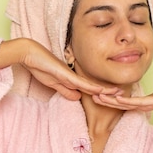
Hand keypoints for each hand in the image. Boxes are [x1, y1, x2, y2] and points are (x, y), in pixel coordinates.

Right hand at [0, 39, 119, 100]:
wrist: (30, 54)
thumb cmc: (40, 67)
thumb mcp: (54, 84)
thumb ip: (65, 90)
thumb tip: (77, 97)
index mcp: (72, 79)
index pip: (89, 88)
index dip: (101, 92)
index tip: (113, 96)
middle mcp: (74, 76)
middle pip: (94, 85)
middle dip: (108, 90)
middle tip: (123, 94)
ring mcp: (71, 74)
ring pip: (91, 84)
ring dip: (105, 90)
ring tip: (118, 93)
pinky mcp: (65, 74)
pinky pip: (81, 83)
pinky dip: (91, 87)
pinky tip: (101, 90)